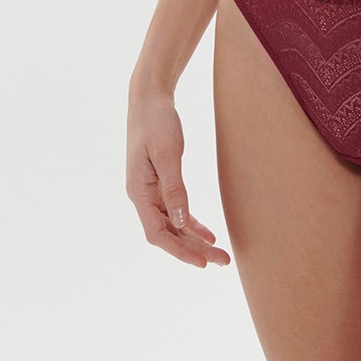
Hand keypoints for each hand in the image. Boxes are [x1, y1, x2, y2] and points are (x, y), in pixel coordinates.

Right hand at [126, 89, 230, 268]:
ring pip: (173, 226)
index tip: (202, 262)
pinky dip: (191, 224)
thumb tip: (180, 222)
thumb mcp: (167, 152)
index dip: (179, 251)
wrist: (149, 98)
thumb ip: (173, 187)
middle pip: (167, 235)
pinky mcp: (159, 184)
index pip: (157, 234)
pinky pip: (175, 212)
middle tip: (223, 261)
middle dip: (193, 251)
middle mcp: (142, 197)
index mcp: (138, 192)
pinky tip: (208, 234)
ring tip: (220, 254)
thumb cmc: (157, 121)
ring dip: (194, 241)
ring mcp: (150, 192)